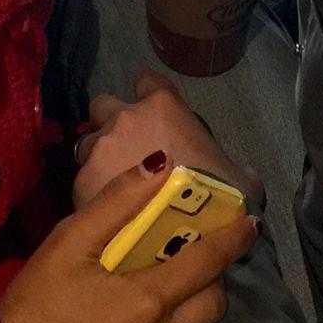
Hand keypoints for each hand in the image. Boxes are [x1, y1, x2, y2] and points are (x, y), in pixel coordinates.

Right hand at [0, 152, 257, 322]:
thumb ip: (118, 201)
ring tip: (162, 288)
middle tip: (196, 257)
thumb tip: (159, 164)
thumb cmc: (37, 300)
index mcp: (146, 300)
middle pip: (212, 307)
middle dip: (213, 279)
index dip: (233, 241)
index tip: (250, 222)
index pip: (207, 265)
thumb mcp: (70, 240)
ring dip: (186, 309)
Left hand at [72, 72, 261, 212]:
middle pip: (104, 106)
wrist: (187, 241)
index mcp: (161, 106)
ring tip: (114, 188)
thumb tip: (240, 176)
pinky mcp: (82, 183)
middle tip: (127, 153)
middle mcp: (124, 117)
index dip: (150, 97)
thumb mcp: (240, 177)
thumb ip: (232, 165)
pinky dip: (92, 193)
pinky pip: (82, 181)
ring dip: (98, 158)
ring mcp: (100, 149)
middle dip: (111, 123)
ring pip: (88, 143)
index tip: (156, 120)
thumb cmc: (219, 199)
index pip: (148, 81)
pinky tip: (107, 215)